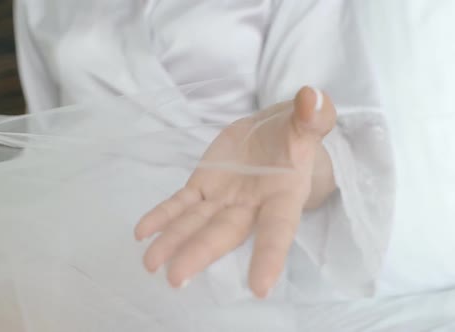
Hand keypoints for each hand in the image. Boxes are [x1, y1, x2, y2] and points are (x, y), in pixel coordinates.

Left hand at [135, 87, 336, 297]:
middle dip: (200, 253)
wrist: (275, 134)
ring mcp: (223, 199)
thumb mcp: (309, 120)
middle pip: (225, 232)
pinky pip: (181, 205)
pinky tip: (142, 233)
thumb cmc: (296, 133)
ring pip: (197, 223)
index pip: (278, 228)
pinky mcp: (203, 188)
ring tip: (150, 262)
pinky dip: (162, 217)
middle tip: (176, 278)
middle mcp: (251, 205)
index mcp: (283, 194)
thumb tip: (312, 99)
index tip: (260, 287)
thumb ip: (312, 115)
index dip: (270, 255)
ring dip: (173, 241)